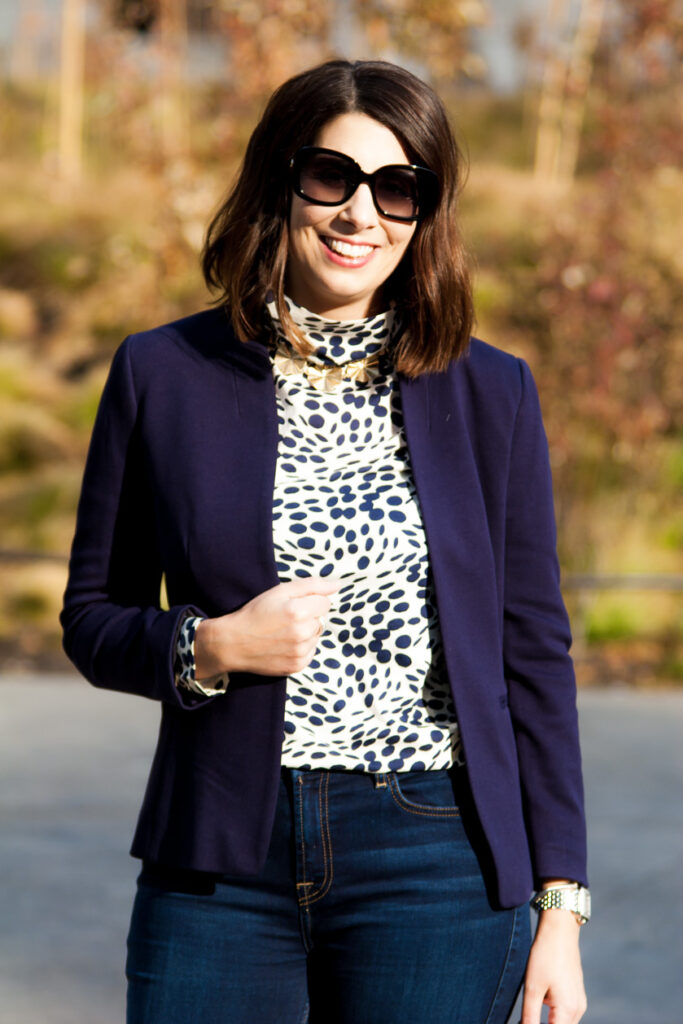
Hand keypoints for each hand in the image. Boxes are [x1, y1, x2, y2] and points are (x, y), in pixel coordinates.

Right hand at [194, 576, 340, 677]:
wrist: (233, 643)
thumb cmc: (255, 613)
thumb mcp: (279, 591)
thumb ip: (312, 585)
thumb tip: (338, 585)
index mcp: (298, 611)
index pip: (325, 602)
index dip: (310, 601)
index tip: (292, 605)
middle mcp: (302, 633)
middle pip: (322, 620)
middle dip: (309, 617)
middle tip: (286, 618)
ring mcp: (300, 652)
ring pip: (317, 636)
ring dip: (306, 633)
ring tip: (283, 632)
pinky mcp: (297, 666)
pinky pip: (311, 652)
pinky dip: (302, 648)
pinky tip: (284, 644)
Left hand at [521, 910, 586, 1023]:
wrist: (559, 930)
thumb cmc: (545, 956)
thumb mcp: (532, 988)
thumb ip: (530, 1016)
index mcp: (568, 1010)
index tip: (522, 1021)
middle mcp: (578, 1009)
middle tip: (523, 1019)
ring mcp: (579, 1002)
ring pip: (564, 1023)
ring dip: (548, 1022)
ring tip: (529, 1012)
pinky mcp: (576, 994)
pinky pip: (566, 1014)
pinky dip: (553, 1015)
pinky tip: (539, 1001)